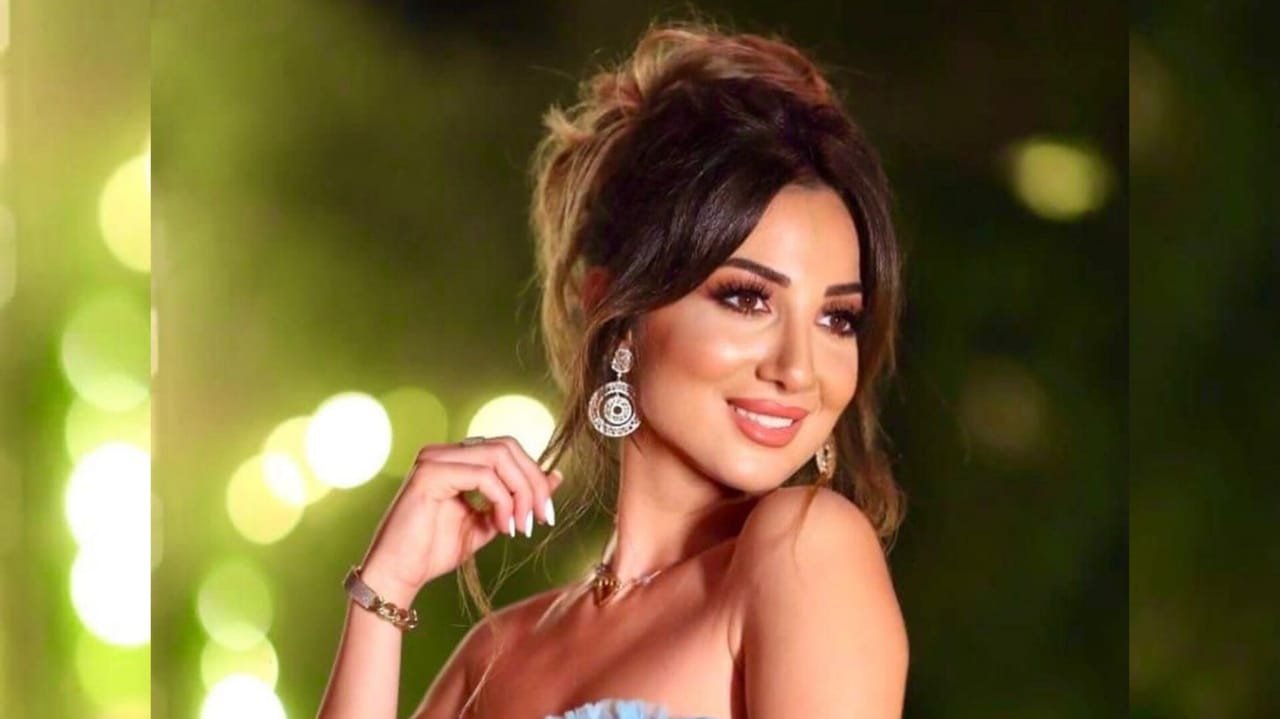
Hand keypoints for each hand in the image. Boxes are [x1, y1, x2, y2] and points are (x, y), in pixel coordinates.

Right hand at [356, 436, 562, 603]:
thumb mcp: (489, 521)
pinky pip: (482, 475)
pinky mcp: (429, 474)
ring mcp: (434, 459)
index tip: (546, 513)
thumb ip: (517, 499)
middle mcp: (443, 452)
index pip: (507, 449)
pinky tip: (503, 526)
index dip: (534, 476)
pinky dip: (502, 500)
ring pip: (499, 456)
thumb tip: (556, 476)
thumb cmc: (434, 551)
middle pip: (508, 446)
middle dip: (533, 482)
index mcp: (455, 459)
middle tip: (542, 517)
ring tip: (521, 526)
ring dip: (521, 492)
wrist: (397, 574)